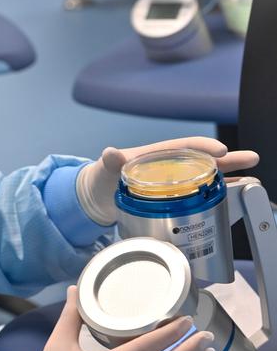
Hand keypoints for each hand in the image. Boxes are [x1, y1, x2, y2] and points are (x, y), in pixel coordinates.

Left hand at [77, 137, 259, 224]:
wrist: (98, 199)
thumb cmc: (103, 178)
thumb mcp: (105, 168)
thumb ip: (110, 161)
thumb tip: (111, 153)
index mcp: (157, 155)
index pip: (184, 147)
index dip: (202, 147)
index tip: (219, 151)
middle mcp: (169, 168)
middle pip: (202, 161)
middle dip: (227, 160)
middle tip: (250, 159)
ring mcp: (173, 185)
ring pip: (205, 179)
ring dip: (228, 180)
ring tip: (252, 181)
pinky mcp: (173, 201)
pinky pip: (198, 197)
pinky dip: (215, 199)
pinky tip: (231, 203)